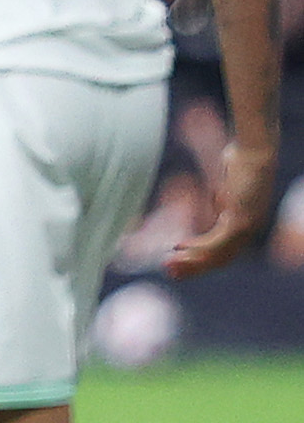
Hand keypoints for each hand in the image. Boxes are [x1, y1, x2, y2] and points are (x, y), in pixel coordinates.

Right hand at [163, 138, 277, 277]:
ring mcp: (247, 227)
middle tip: (169, 272)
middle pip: (219, 259)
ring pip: (217, 255)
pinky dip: (197, 247)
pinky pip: (217, 242)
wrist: (253, 151)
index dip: (199, 259)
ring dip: (191, 262)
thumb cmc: (240, 163)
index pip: (223, 252)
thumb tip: (197, 196)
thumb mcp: (224, 188)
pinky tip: (179, 246)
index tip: (175, 257)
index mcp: (245, 225)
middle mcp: (248, 230)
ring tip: (169, 264)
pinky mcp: (241, 221)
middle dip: (193, 268)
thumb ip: (215, 201)